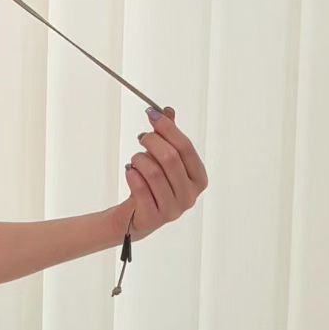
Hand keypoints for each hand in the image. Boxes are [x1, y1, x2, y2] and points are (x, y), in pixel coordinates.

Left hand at [119, 105, 207, 238]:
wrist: (135, 217)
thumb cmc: (153, 185)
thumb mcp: (163, 160)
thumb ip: (168, 136)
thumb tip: (168, 111)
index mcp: (198, 179)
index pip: (185, 148)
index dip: (168, 128)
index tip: (152, 114)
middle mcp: (190, 196)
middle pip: (170, 158)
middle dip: (152, 142)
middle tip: (141, 137)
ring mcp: (173, 210)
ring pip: (153, 172)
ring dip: (139, 159)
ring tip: (135, 160)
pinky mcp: (153, 218)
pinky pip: (140, 189)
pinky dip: (132, 175)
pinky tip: (130, 172)